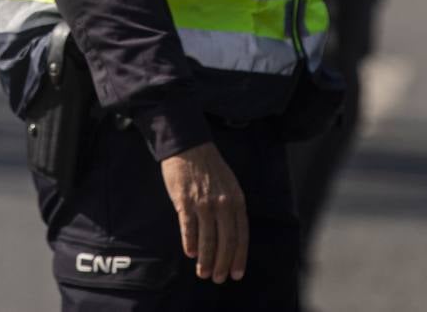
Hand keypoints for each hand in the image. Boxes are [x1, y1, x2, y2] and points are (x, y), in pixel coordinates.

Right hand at [160, 143, 247, 282]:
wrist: (189, 146)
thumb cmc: (210, 168)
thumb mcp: (229, 185)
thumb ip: (231, 208)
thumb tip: (230, 235)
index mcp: (237, 200)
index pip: (242, 234)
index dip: (239, 256)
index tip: (236, 273)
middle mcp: (223, 203)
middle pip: (226, 241)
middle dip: (223, 263)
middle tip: (219, 279)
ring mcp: (204, 203)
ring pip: (208, 239)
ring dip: (206, 260)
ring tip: (203, 274)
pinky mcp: (185, 203)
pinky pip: (189, 229)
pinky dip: (190, 244)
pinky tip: (191, 254)